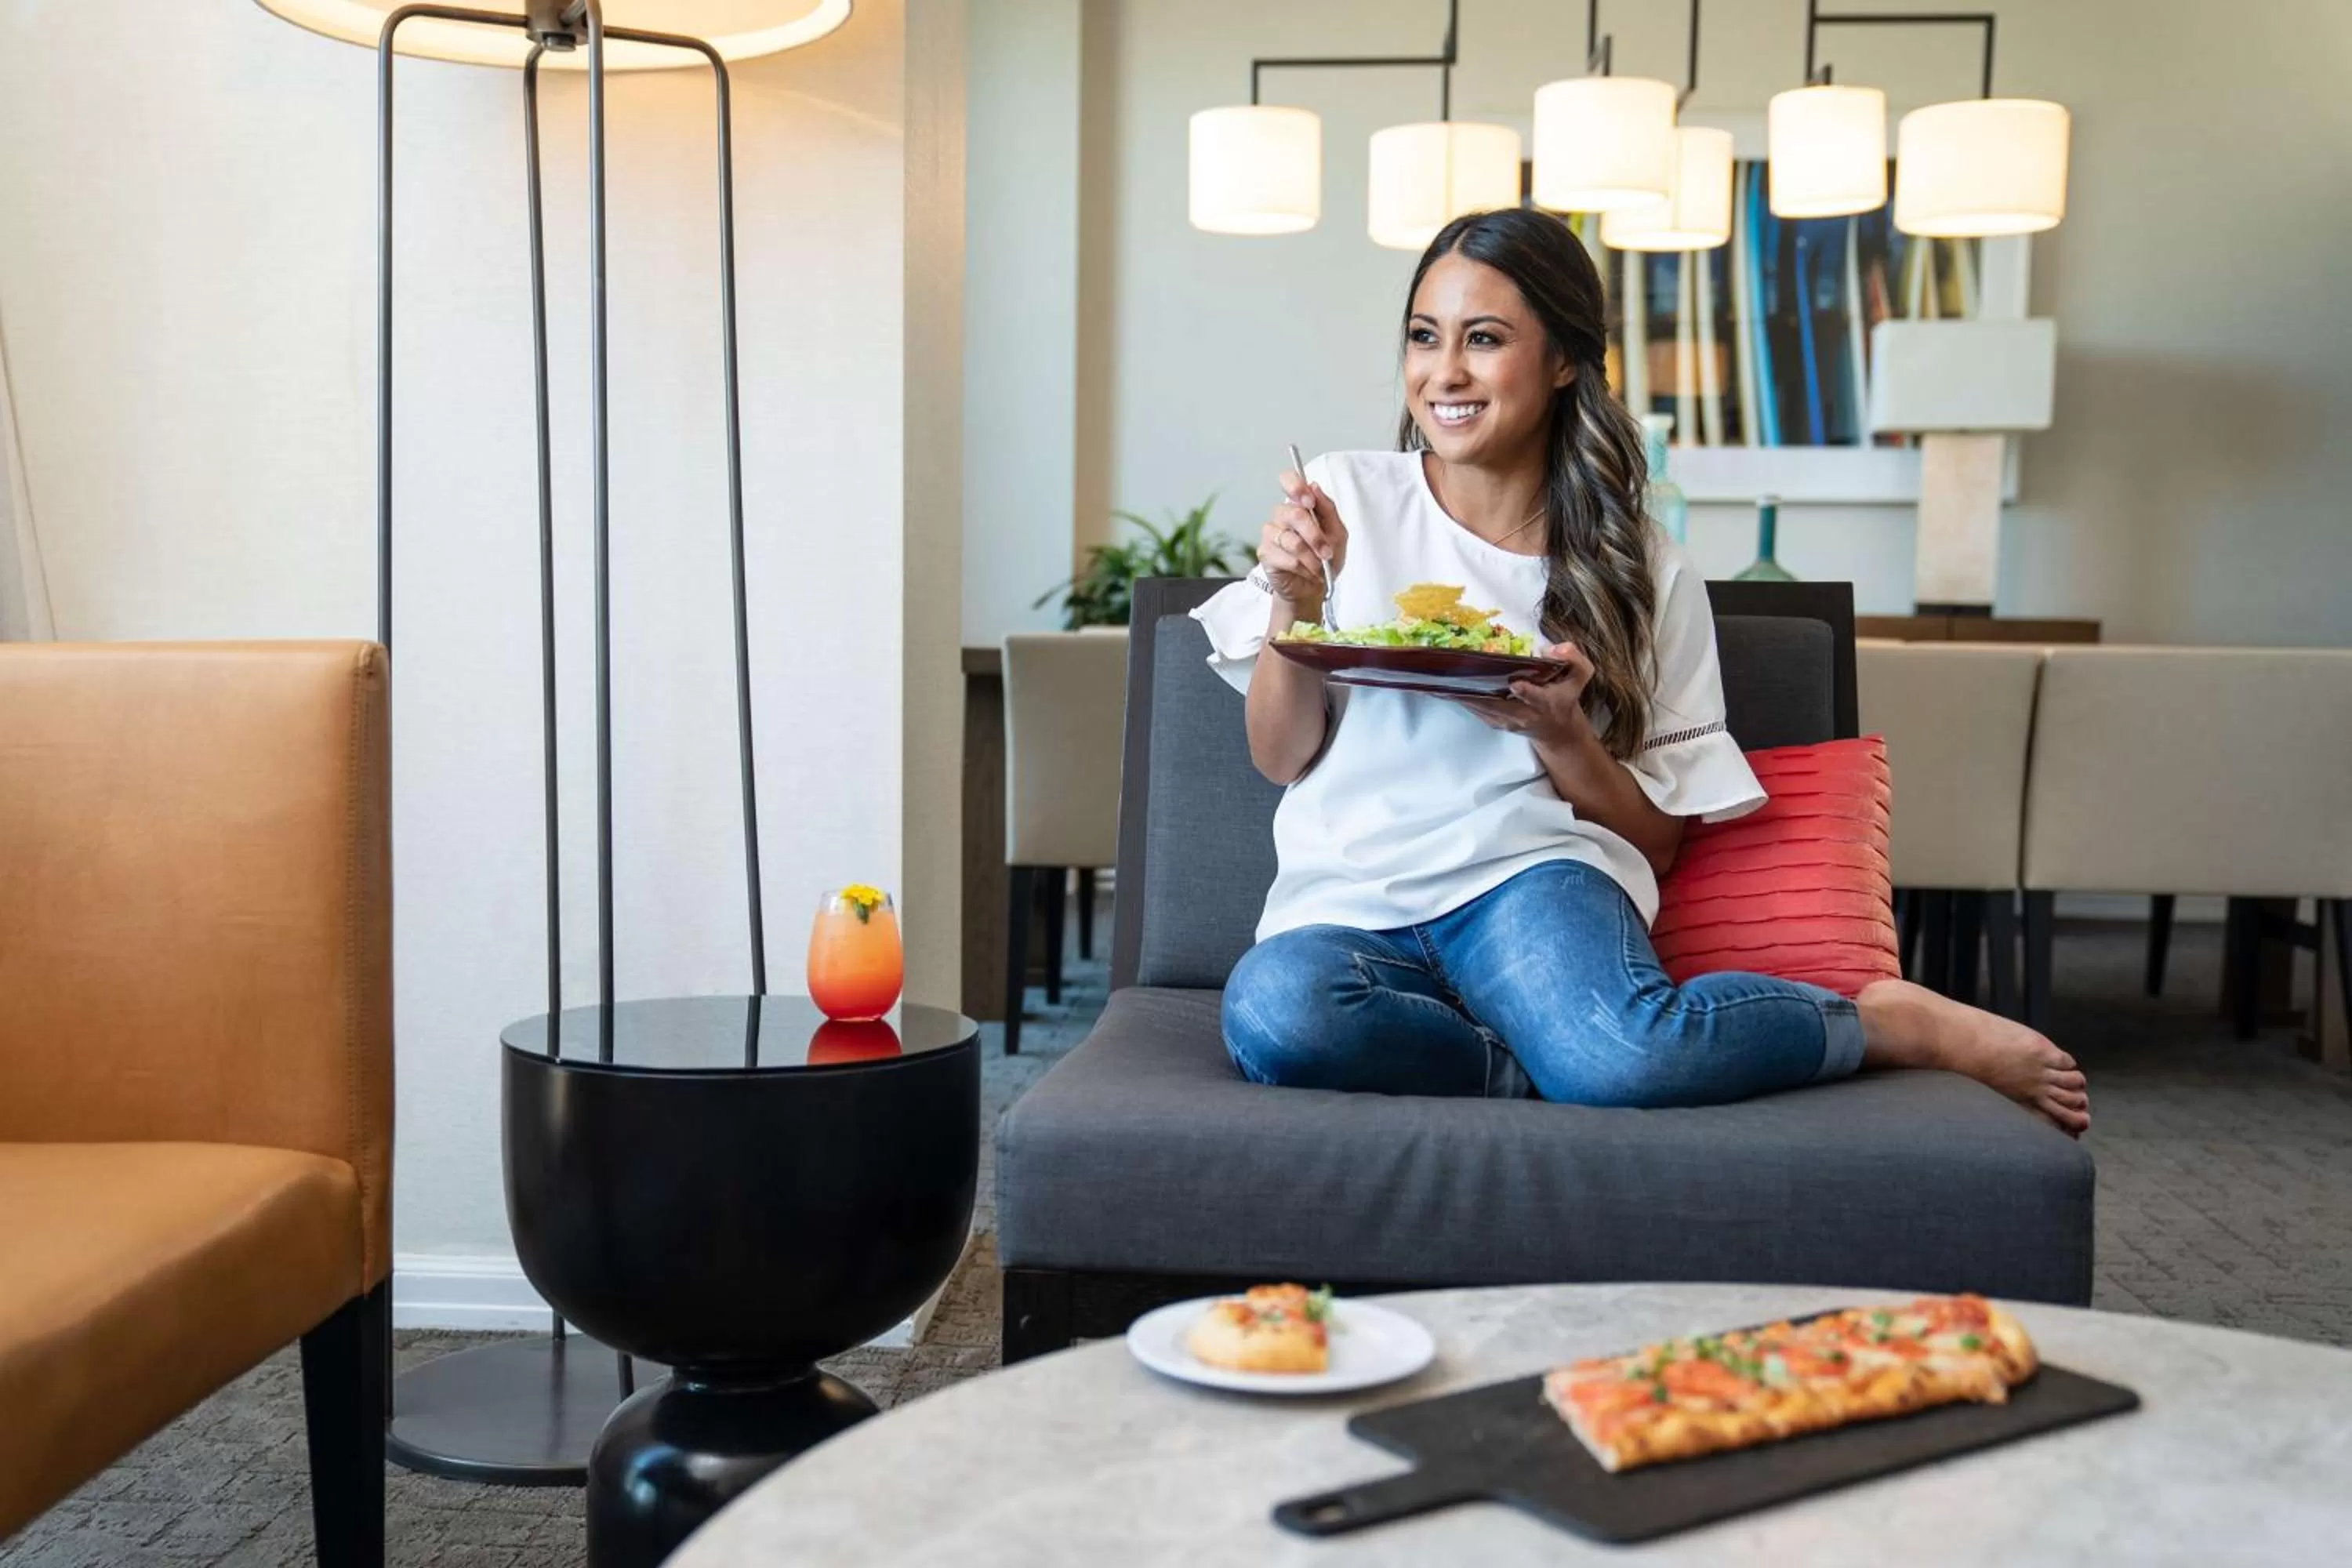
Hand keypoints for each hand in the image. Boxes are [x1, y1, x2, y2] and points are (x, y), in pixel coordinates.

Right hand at [1256, 469, 1349, 614]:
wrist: (1316, 588)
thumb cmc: (1326, 558)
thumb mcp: (1338, 533)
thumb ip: (1328, 509)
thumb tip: (1314, 487)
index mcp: (1299, 505)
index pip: (1288, 480)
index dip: (1296, 486)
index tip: (1309, 502)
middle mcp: (1282, 515)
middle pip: (1294, 513)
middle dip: (1315, 536)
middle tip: (1327, 552)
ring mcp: (1271, 534)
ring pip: (1291, 540)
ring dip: (1311, 557)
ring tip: (1318, 567)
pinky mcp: (1265, 553)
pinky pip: (1285, 557)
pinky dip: (1302, 568)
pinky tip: (1306, 572)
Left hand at [1452, 641, 1596, 749]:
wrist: (1556, 729)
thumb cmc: (1565, 696)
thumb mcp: (1580, 676)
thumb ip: (1574, 660)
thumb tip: (1554, 649)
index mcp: (1545, 702)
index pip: (1535, 697)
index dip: (1526, 692)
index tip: (1516, 684)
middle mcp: (1522, 715)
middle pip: (1497, 704)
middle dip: (1476, 690)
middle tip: (1454, 673)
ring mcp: (1506, 721)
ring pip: (1481, 707)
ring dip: (1460, 694)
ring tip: (1439, 679)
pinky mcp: (1494, 722)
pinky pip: (1474, 709)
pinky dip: (1459, 698)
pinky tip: (1442, 686)